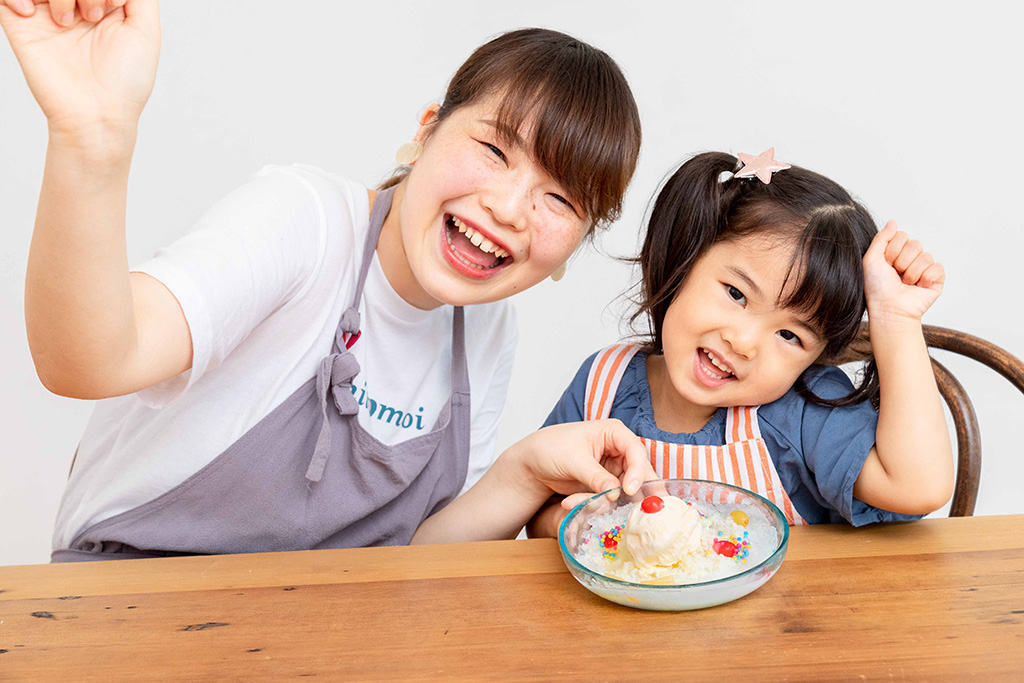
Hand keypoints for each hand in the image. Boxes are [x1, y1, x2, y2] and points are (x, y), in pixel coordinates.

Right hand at [0, 0, 159, 135]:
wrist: (96, 115)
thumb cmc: (125, 80)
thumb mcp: (146, 29)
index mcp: (104, 0)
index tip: (113, 7)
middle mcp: (74, 2)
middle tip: (94, 14)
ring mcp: (46, 12)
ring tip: (69, 22)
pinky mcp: (20, 24)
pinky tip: (31, 14)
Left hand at [510, 418, 656, 513]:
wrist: (532, 464)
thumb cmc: (551, 448)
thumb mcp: (573, 461)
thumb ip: (596, 477)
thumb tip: (616, 492)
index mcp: (614, 433)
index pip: (636, 451)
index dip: (637, 471)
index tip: (629, 489)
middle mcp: (618, 450)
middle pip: (638, 473)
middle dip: (630, 491)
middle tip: (628, 508)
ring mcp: (613, 470)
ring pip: (625, 490)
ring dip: (607, 501)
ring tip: (584, 504)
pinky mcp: (605, 486)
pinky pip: (609, 499)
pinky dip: (595, 504)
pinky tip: (570, 502)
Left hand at [863, 220, 944, 323]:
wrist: (889, 309)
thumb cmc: (877, 288)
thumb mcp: (871, 259)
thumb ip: (881, 238)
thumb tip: (893, 222)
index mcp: (895, 254)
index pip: (902, 236)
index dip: (893, 250)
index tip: (886, 264)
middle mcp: (910, 260)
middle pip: (915, 244)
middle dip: (902, 261)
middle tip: (896, 275)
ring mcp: (924, 269)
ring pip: (925, 256)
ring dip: (912, 272)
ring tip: (905, 284)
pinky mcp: (936, 279)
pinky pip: (937, 267)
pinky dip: (926, 278)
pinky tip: (918, 287)